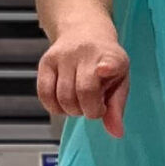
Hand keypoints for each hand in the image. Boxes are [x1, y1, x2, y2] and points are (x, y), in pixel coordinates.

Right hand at [37, 21, 130, 136]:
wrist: (84, 32)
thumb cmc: (105, 64)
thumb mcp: (119, 82)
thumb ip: (116, 108)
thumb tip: (116, 133)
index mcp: (112, 57)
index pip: (110, 62)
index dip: (107, 68)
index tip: (103, 70)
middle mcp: (86, 53)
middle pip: (83, 92)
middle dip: (90, 111)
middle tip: (94, 106)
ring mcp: (63, 56)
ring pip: (63, 97)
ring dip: (73, 111)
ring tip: (80, 103)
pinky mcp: (45, 61)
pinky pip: (45, 94)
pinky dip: (54, 107)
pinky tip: (64, 104)